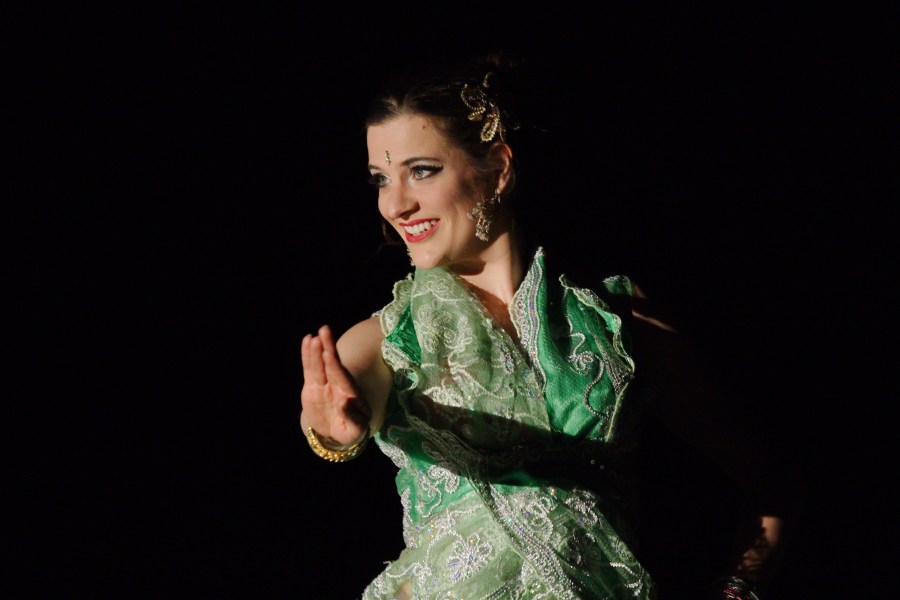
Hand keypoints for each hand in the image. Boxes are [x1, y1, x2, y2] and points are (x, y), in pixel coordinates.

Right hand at [300, 325, 371, 446]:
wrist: (335, 431)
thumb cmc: (351, 430)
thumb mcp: (356, 430)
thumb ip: (353, 418)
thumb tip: (344, 403)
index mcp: (351, 394)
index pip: (342, 378)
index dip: (335, 367)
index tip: (328, 354)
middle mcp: (338, 385)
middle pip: (332, 365)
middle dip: (328, 348)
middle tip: (324, 331)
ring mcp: (324, 384)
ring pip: (319, 364)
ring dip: (316, 350)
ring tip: (313, 336)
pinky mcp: (312, 385)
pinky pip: (309, 368)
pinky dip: (307, 355)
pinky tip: (307, 340)